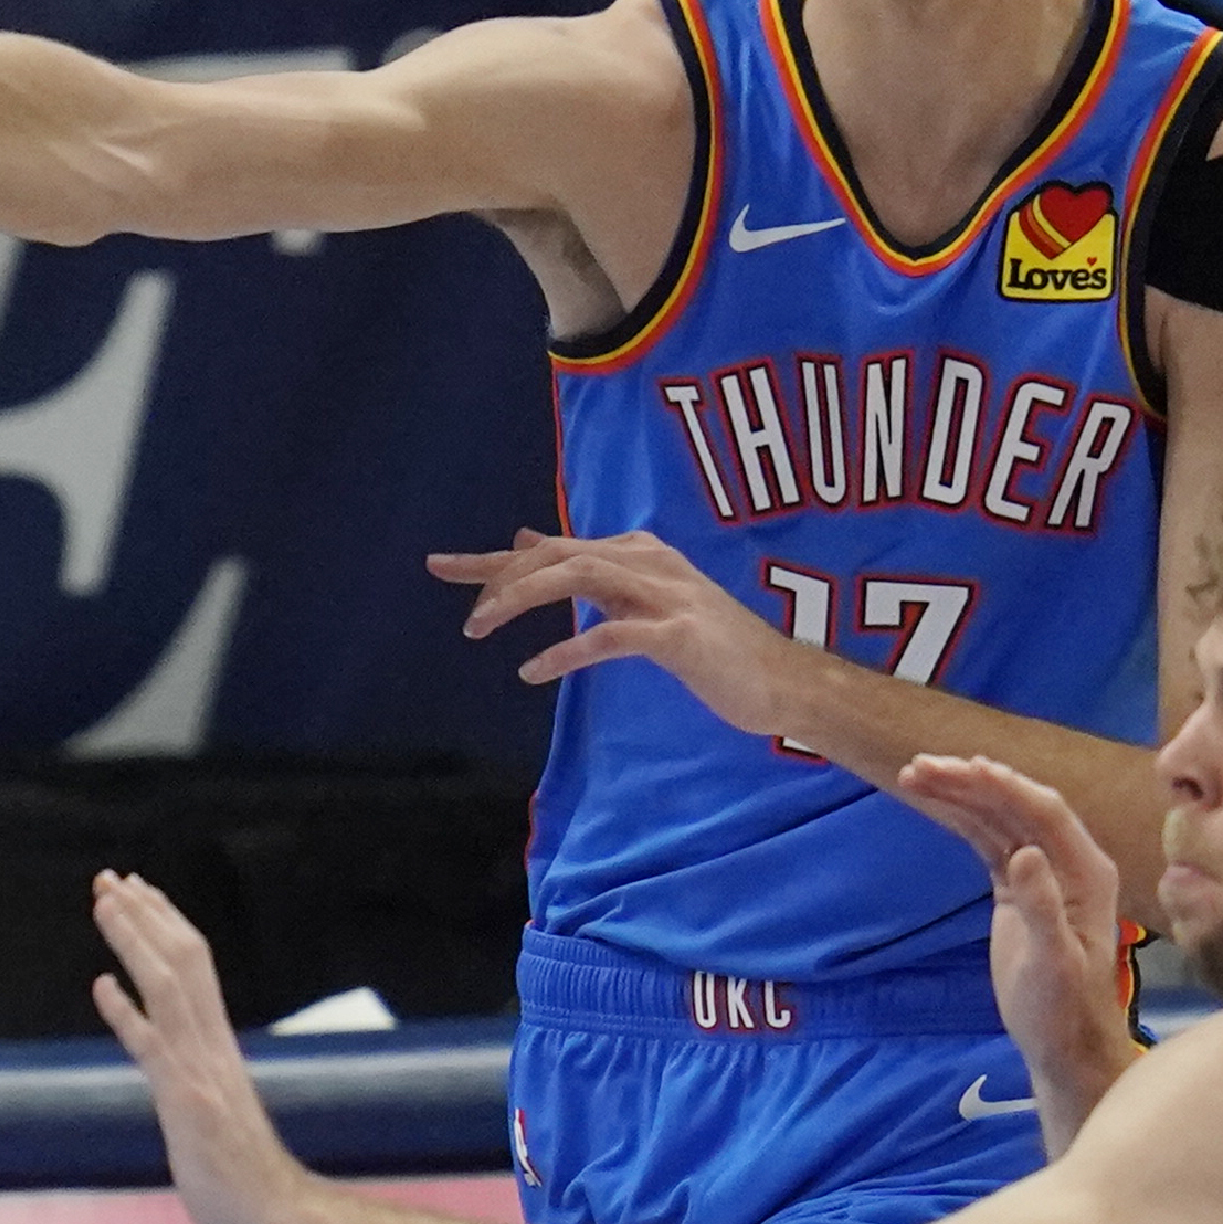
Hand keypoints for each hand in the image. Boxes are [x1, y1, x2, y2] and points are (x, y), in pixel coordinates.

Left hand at [88, 870, 317, 1223]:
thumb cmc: (249, 1186)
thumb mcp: (217, 1124)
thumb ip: (201, 1092)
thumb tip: (184, 1081)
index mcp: (219, 1048)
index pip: (194, 967)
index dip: (163, 924)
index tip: (136, 890)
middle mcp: (212, 1048)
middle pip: (182, 961)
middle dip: (144, 916)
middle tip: (109, 877)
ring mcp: (201, 1073)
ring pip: (170, 987)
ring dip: (134, 941)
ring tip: (104, 902)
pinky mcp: (188, 1105)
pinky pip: (155, 1048)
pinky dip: (127, 1012)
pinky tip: (100, 985)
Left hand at [428, 528, 814, 738]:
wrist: (783, 681)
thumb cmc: (714, 649)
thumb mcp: (644, 602)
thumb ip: (592, 574)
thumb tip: (530, 542)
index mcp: (639, 552)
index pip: (553, 547)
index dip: (493, 560)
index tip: (439, 567)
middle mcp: (650, 561)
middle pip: (558, 553)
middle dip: (500, 577)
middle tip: (464, 615)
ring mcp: (667, 594)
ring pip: (579, 575)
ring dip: (523, 599)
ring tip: (484, 630)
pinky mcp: (679, 635)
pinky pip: (611, 635)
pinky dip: (566, 651)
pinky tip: (533, 672)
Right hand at [894, 754, 1137, 1112]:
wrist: (1064, 1046)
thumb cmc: (1064, 1010)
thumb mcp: (1054, 964)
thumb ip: (1042, 908)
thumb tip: (1024, 853)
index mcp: (1086, 872)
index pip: (1045, 813)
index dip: (1006, 786)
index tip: (966, 766)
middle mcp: (1066, 862)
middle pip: (1016, 806)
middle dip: (972, 783)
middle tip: (921, 767)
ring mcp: (1040, 873)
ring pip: (996, 819)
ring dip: (958, 795)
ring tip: (913, 775)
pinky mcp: (1014, 887)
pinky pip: (985, 841)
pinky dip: (958, 819)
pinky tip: (929, 801)